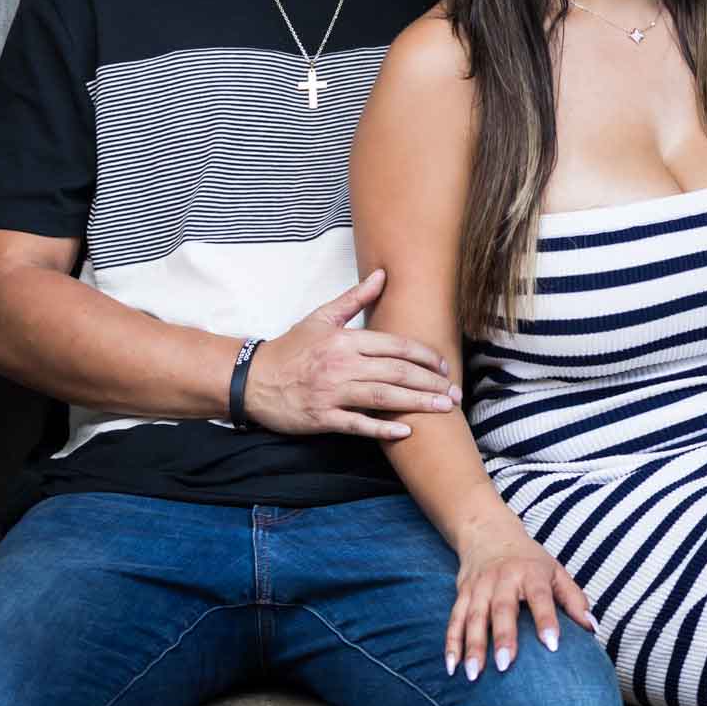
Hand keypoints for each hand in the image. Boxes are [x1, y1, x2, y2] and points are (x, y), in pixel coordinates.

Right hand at [244, 270, 460, 439]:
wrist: (252, 380)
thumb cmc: (291, 348)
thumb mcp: (321, 318)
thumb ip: (355, 298)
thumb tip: (382, 274)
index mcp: (345, 340)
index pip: (396, 346)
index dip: (424, 356)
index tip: (443, 366)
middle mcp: (342, 366)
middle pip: (396, 373)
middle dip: (430, 383)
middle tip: (454, 393)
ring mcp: (332, 393)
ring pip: (384, 398)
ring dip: (418, 404)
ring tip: (443, 409)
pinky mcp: (322, 418)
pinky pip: (359, 425)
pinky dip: (383, 429)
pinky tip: (406, 431)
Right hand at [446, 520, 594, 680]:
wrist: (489, 533)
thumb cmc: (530, 560)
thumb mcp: (555, 571)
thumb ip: (574, 599)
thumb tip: (592, 628)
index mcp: (531, 572)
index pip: (541, 597)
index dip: (547, 620)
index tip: (553, 646)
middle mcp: (503, 578)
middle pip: (502, 608)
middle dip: (503, 637)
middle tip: (505, 665)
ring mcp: (480, 586)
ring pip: (474, 617)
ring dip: (472, 646)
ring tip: (474, 674)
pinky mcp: (462, 593)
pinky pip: (455, 619)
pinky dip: (451, 643)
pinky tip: (452, 666)